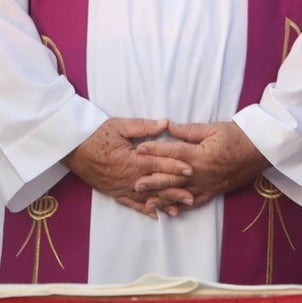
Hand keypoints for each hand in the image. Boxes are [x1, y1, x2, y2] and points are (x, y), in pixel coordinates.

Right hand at [62, 118, 191, 217]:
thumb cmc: (96, 134)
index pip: (157, 164)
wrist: (71, 147)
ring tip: (180, 210)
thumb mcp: (120, 125)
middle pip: (155, 185)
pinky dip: (144, 210)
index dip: (174, 167)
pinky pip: (131, 204)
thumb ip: (144, 126)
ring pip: (145, 198)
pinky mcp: (113, 192)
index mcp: (130, 159)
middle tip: (192, 198)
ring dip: (162, 204)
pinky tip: (157, 215)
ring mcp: (119, 187)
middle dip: (174, 191)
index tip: (191, 170)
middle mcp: (127, 177)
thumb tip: (166, 123)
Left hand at [134, 121, 268, 212]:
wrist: (261, 150)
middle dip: (153, 180)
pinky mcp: (214, 192)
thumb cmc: (238, 136)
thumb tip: (168, 127)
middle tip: (134, 183)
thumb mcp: (214, 128)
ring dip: (163, 197)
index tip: (139, 149)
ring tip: (146, 200)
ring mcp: (207, 185)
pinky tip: (170, 210)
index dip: (155, 150)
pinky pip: (195, 202)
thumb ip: (189, 130)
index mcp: (201, 154)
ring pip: (181, 193)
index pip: (173, 152)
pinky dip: (182, 206)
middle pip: (172, 177)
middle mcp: (201, 172)